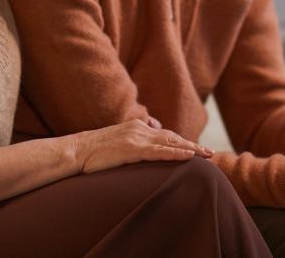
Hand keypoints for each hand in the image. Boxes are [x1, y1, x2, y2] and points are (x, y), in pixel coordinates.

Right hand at [75, 119, 213, 173]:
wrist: (74, 151)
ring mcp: (136, 138)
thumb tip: (144, 141)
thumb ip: (131, 141)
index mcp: (136, 128)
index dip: (182, 142)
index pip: (165, 135)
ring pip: (170, 143)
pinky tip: (189, 156)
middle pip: (173, 137)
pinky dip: (176, 153)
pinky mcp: (132, 149)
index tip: (196, 149)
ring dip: (191, 149)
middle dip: (192, 145)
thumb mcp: (115, 143)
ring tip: (207, 155)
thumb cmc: (92, 152)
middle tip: (210, 153)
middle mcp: (140, 129)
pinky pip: (159, 151)